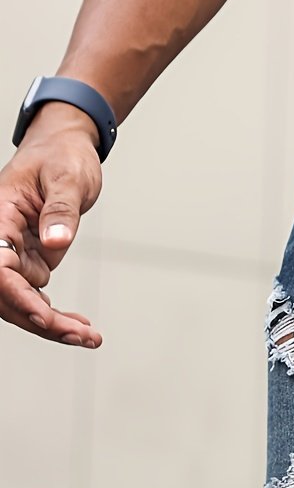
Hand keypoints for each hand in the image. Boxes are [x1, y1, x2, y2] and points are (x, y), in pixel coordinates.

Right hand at [0, 104, 103, 345]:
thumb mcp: (67, 177)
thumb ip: (61, 209)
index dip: (17, 296)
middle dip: (41, 321)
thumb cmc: (62, 155)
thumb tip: (55, 240)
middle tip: (81, 336)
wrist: (65, 149)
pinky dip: (57, 316)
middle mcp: (1, 238)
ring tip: (89, 338)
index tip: (44, 316)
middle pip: (8, 293)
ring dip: (52, 326)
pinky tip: (82, 328)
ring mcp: (16, 253)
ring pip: (22, 301)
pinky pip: (37, 297)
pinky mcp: (31, 260)